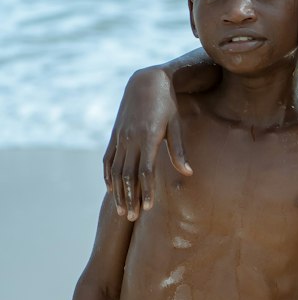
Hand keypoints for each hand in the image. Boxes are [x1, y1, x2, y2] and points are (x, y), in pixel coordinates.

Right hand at [103, 68, 189, 218]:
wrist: (146, 81)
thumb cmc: (167, 104)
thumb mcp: (176, 125)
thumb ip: (179, 150)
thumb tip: (187, 173)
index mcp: (148, 137)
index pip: (145, 171)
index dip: (146, 191)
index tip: (149, 209)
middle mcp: (130, 139)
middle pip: (128, 175)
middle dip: (130, 198)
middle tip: (132, 218)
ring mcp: (120, 137)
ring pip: (115, 170)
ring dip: (118, 192)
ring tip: (121, 210)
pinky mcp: (114, 135)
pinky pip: (108, 159)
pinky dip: (108, 175)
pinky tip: (111, 189)